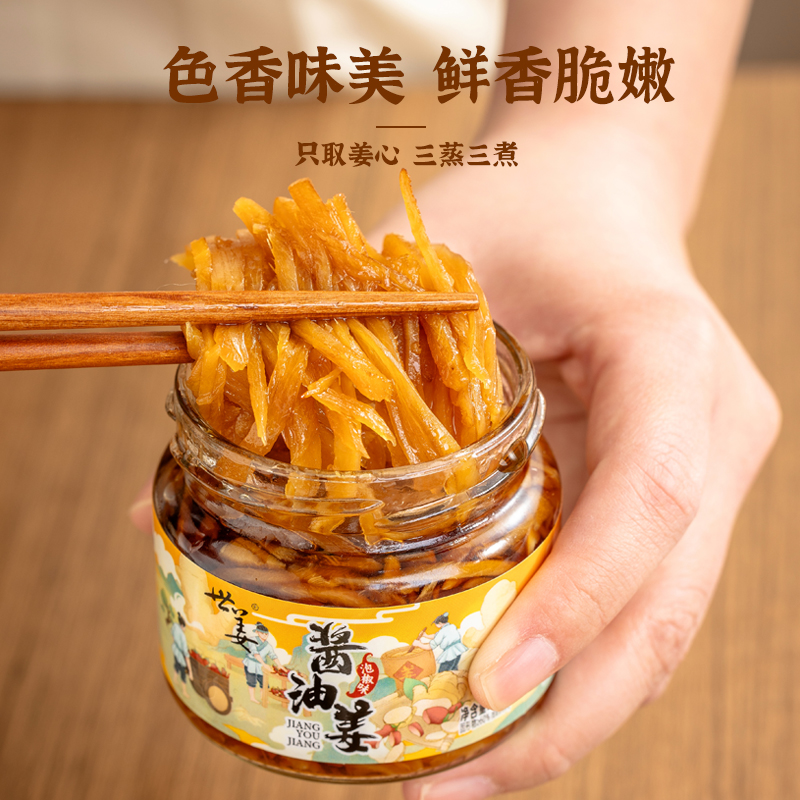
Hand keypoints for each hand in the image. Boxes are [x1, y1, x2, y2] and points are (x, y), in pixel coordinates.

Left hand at [368, 135, 779, 799]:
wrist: (595, 201)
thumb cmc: (520, 212)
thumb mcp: (427, 255)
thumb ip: (316, 354)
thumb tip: (161, 501)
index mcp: (670, 355)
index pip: (652, 495)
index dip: (580, 602)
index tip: (482, 689)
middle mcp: (711, 431)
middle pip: (667, 603)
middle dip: (565, 714)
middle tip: (441, 782)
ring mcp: (704, 477)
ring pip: (657, 629)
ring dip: (564, 716)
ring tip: (450, 774)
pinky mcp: (674, 505)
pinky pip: (630, 607)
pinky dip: (564, 670)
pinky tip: (487, 709)